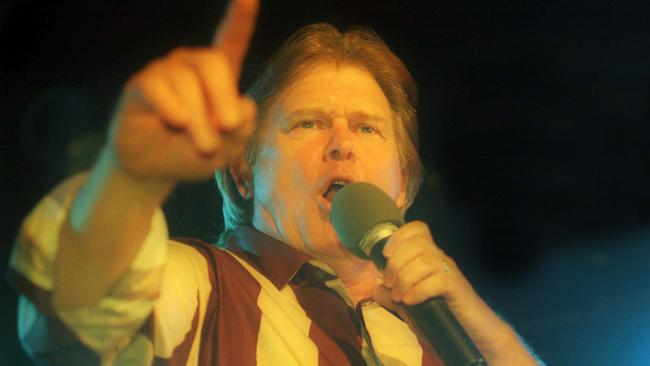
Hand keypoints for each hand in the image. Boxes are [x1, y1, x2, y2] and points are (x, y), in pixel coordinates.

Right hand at [107, 0, 258, 182]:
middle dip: (223, 97)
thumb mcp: (228, 149)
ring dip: (199, 120)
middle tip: (228, 128)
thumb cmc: (193, 153)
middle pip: (212, 61)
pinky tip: (176, 122)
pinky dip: (171, 108)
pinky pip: (157, 87)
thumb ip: (242, 129)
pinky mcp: (141, 85)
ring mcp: (165, 72)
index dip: (240, 17)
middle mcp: (191, 66)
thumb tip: (244, 103)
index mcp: (219, 75)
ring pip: (187, 83)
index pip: (231, 39)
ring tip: (203, 146)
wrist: (154, 169)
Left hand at [372, 221, 539, 363]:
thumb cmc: (441, 317)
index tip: (385, 255)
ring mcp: (450, 272)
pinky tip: (411, 302)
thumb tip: (375, 288)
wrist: (472, 334)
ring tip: (399, 297)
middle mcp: (440, 259)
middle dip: (396, 263)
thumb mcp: (410, 307)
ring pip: (425, 261)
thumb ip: (392, 297)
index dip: (399, 236)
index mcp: (429, 258)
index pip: (417, 230)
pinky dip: (419, 290)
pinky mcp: (457, 288)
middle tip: (391, 285)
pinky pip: (436, 280)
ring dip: (405, 279)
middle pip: (417, 243)